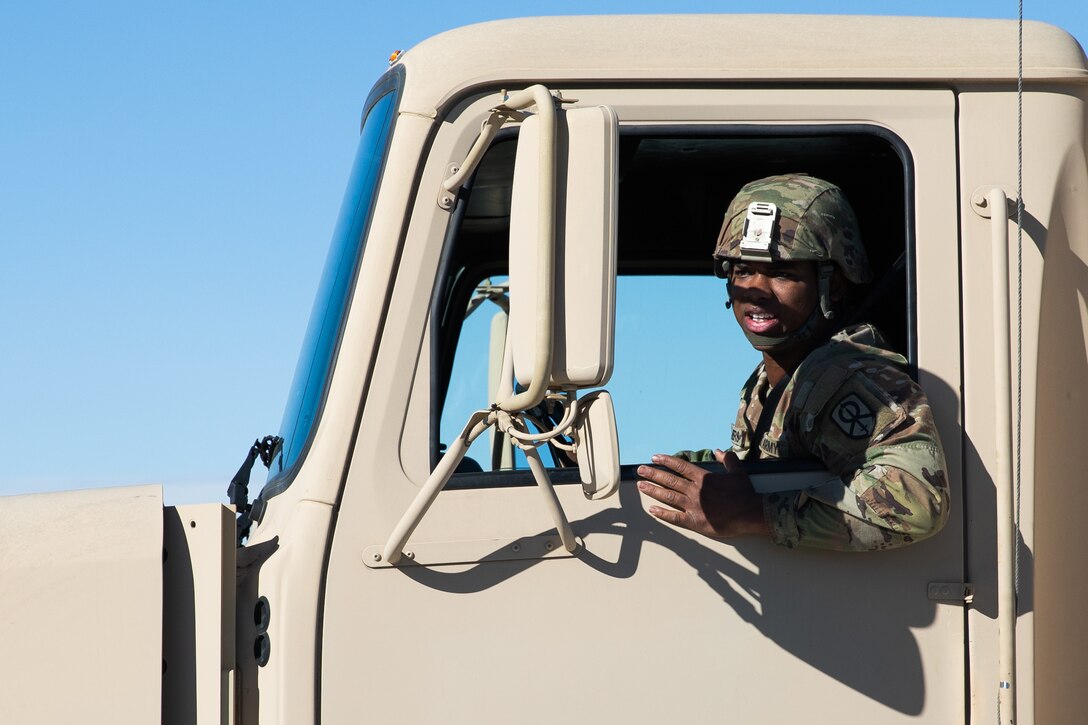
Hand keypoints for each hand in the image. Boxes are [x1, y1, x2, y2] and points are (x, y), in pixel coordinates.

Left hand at [636, 450, 769, 539]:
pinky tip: (652, 510)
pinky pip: (674, 517)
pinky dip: (662, 514)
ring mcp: (693, 506)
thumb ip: (727, 459)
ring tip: (641, 486)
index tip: (655, 458)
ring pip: (668, 496)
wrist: (750, 514)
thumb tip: (718, 450)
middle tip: (640, 470)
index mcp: (703, 478)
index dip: (666, 461)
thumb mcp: (737, 471)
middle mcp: (695, 490)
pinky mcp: (694, 522)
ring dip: (653, 490)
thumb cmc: (745, 494)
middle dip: (653, 474)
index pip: (680, 466)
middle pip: (669, 480)